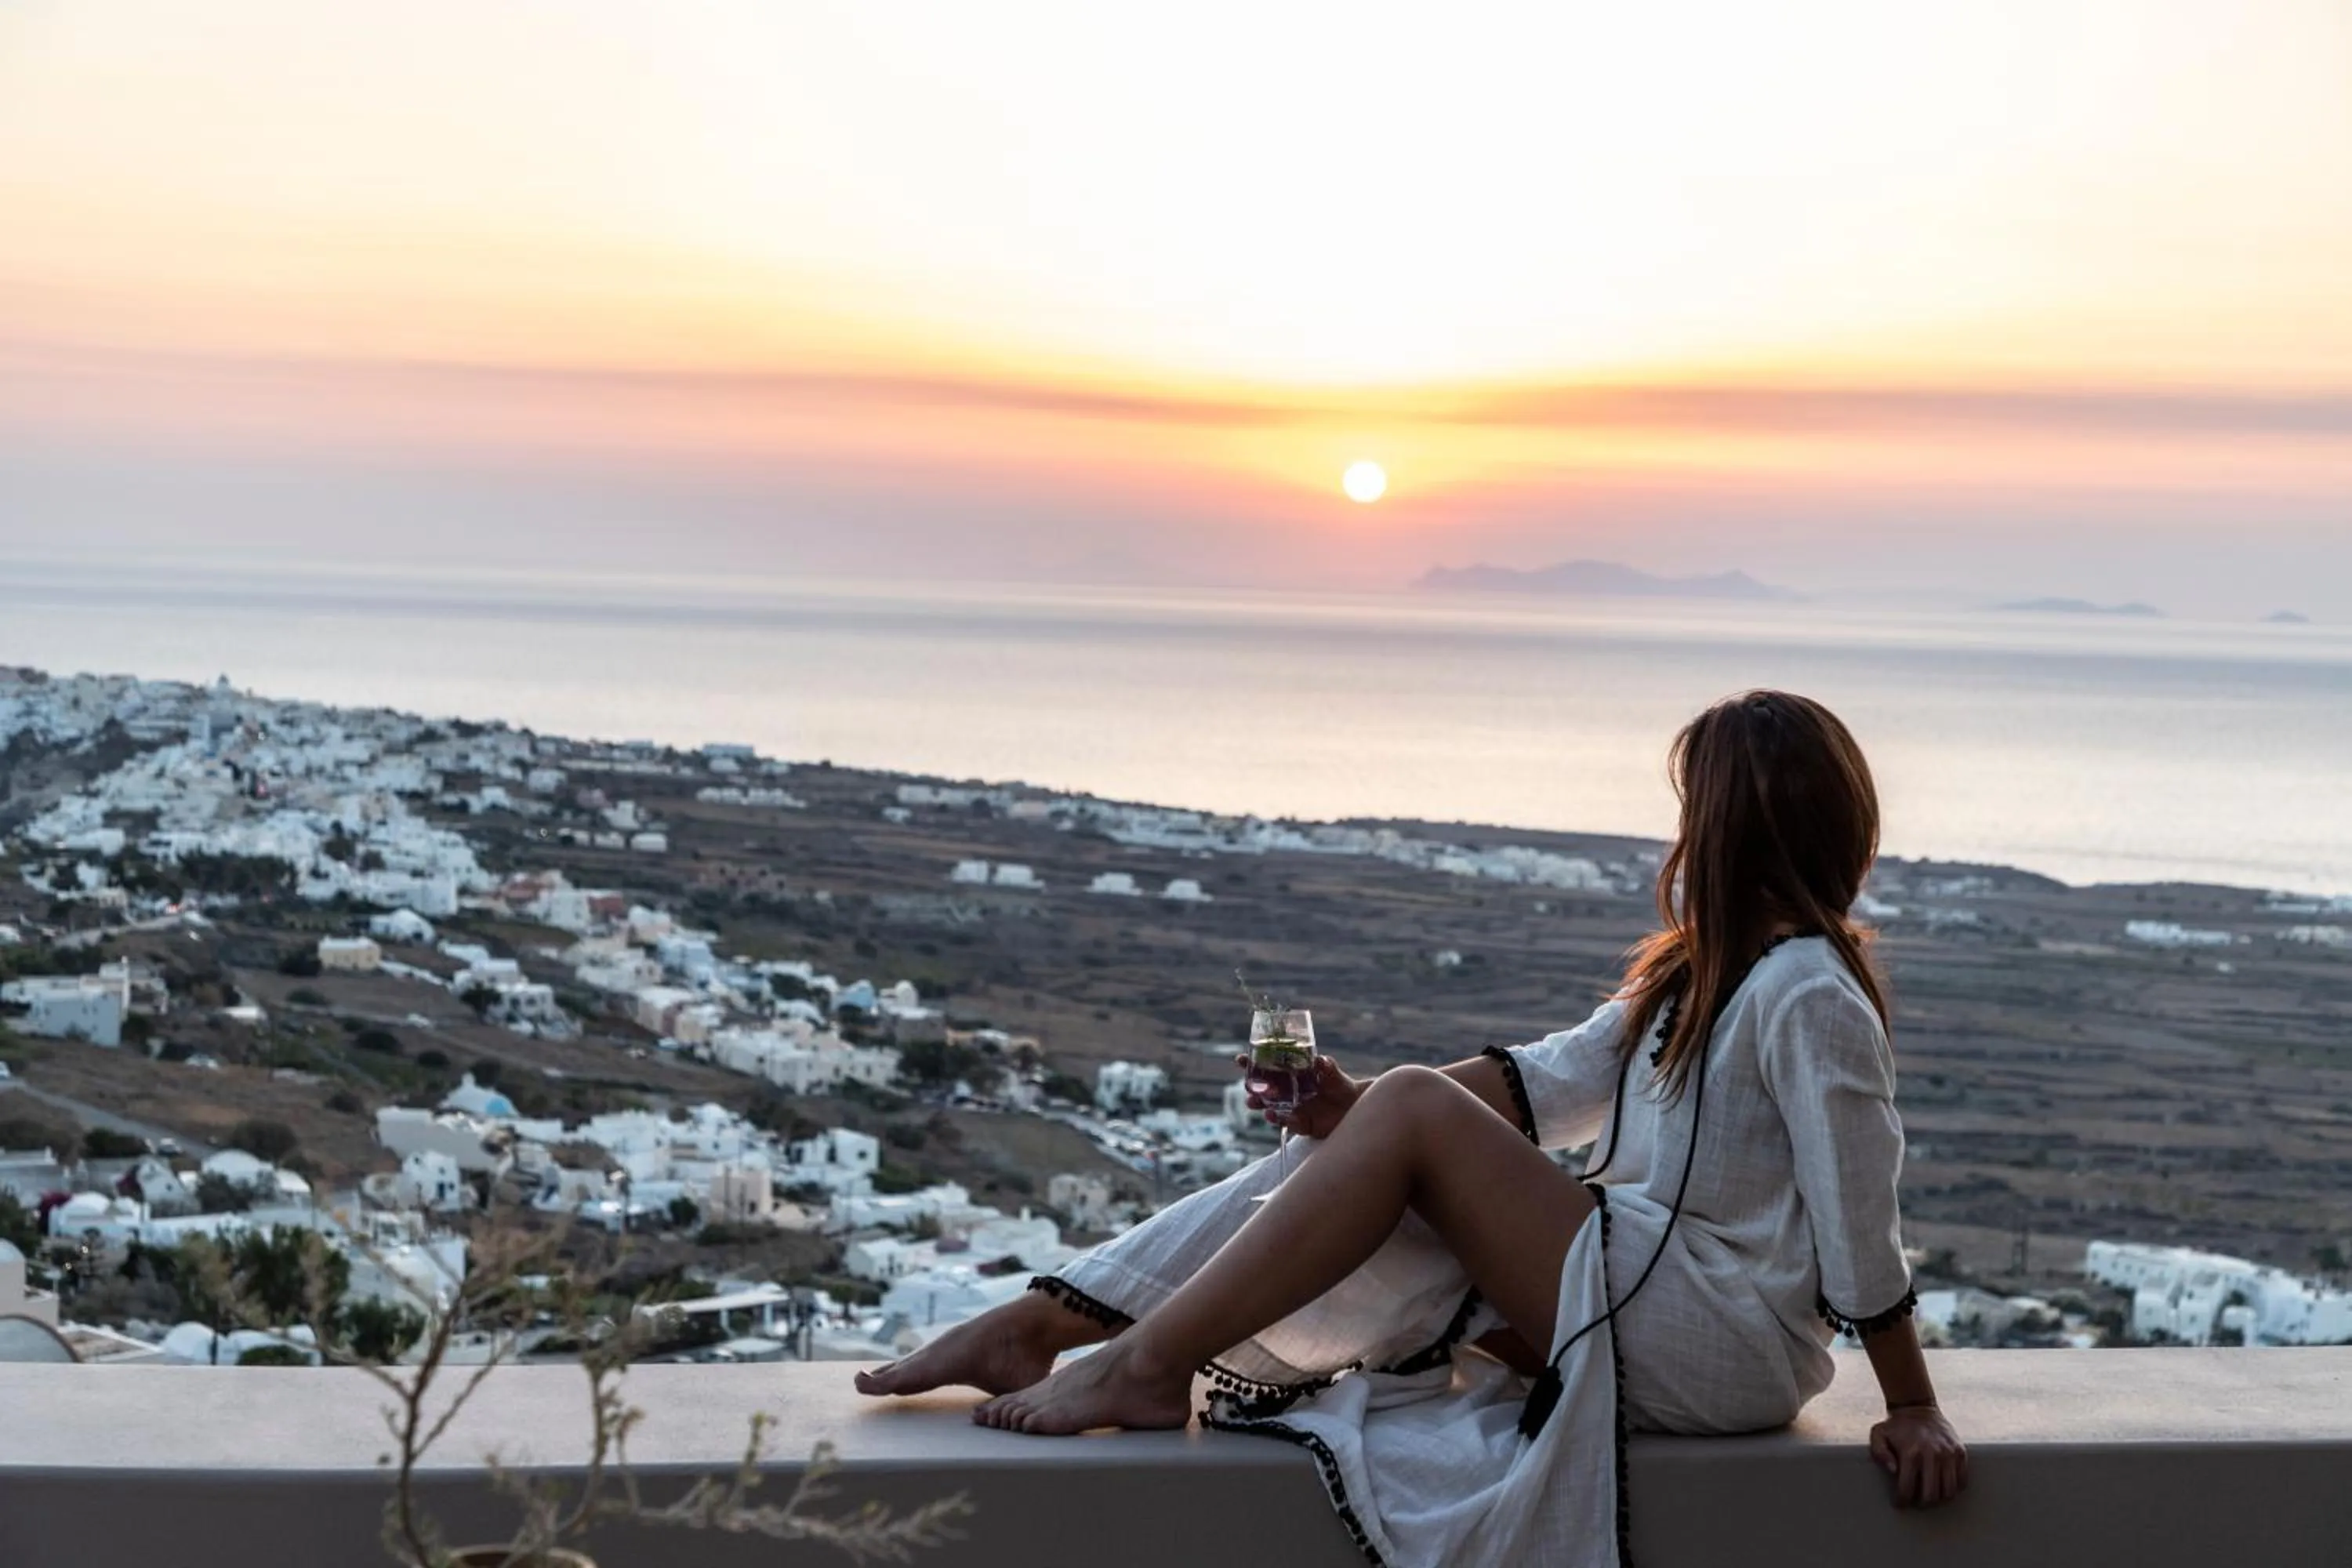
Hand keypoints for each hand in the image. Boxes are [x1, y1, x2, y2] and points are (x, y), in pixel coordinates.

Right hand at [1233, 1054, 1363, 1139]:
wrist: (1354, 1107)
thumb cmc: (1340, 1085)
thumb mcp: (1333, 1074)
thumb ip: (1327, 1067)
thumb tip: (1321, 1060)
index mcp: (1290, 1075)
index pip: (1267, 1068)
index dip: (1251, 1064)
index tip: (1240, 1059)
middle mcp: (1287, 1092)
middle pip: (1263, 1090)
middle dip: (1252, 1088)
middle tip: (1247, 1087)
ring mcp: (1292, 1108)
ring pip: (1270, 1107)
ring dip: (1260, 1105)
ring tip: (1253, 1102)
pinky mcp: (1301, 1124)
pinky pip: (1287, 1123)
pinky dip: (1279, 1119)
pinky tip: (1273, 1115)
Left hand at [1869, 1404, 1967, 1508]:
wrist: (1917, 1407)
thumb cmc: (1896, 1426)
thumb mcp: (1878, 1435)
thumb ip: (1879, 1453)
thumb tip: (1893, 1471)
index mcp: (1911, 1453)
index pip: (1907, 1489)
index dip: (1902, 1501)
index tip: (1899, 1504)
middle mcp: (1932, 1455)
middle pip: (1931, 1496)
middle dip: (1922, 1504)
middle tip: (1915, 1503)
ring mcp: (1949, 1454)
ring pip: (1949, 1492)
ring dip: (1939, 1500)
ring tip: (1929, 1497)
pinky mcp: (1960, 1452)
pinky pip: (1962, 1481)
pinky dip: (1953, 1489)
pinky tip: (1942, 1486)